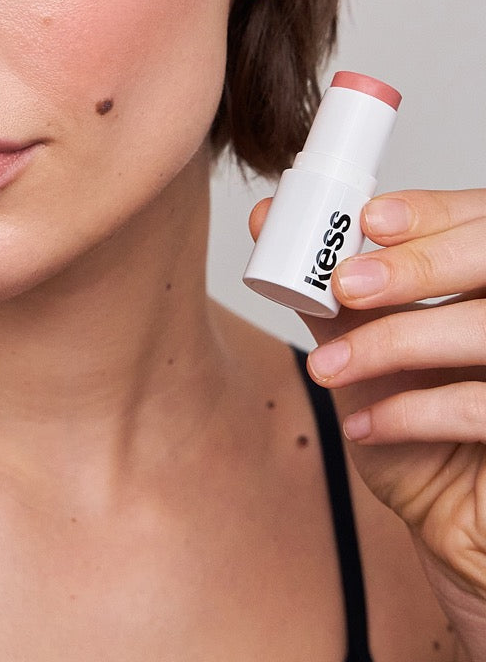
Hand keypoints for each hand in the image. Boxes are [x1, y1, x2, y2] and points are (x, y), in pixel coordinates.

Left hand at [250, 189, 485, 645]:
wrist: (453, 524)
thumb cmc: (418, 427)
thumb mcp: (366, 347)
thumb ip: (329, 287)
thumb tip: (269, 220)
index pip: (477, 217)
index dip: (430, 211)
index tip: (368, 219)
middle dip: (415, 265)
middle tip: (345, 285)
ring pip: (483, 327)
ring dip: (391, 344)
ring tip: (327, 369)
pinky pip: (480, 407)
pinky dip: (411, 414)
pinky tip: (362, 425)